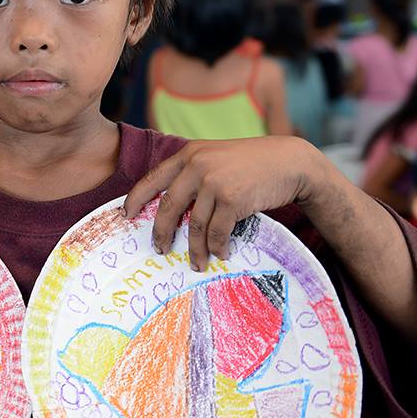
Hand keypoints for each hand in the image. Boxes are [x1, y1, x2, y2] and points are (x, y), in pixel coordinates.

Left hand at [123, 136, 330, 270]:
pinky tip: (221, 253)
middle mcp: (198, 165)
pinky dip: (217, 247)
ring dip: (195, 249)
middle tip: (161, 249)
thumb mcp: (216, 157)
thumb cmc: (251, 163)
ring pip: (195, 225)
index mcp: (189, 154)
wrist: (289, 161)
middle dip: (162, 233)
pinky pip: (217, 232)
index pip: (152, 179)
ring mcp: (215, 182)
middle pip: (168, 207)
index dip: (136, 199)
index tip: (127, 216)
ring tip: (196, 263)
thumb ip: (193, 172)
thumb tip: (170, 207)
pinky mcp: (233, 199)